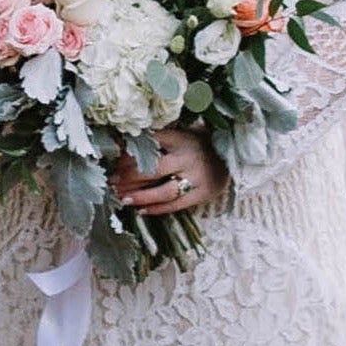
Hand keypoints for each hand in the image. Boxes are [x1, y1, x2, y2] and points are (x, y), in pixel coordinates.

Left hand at [112, 126, 227, 215]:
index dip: (130, 153)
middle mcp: (189, 158)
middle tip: (113, 181)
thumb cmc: (200, 146)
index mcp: (182, 139)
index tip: (113, 159)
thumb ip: (158, 140)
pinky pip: (176, 205)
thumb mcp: (182, 135)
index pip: (151, 144)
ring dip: (140, 196)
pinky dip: (156, 209)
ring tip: (123, 199)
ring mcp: (197, 177)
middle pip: (154, 169)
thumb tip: (121, 144)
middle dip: (130, 177)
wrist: (232, 158)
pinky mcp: (203, 193)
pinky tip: (141, 210)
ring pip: (164, 191)